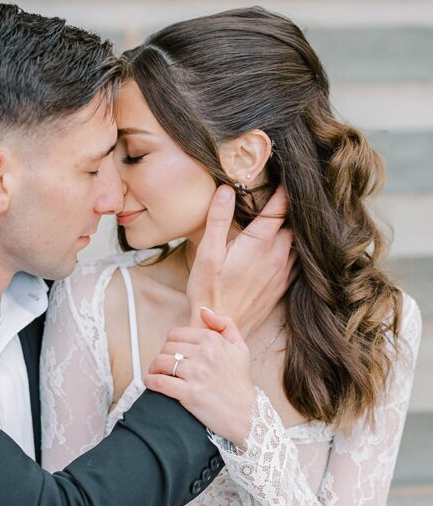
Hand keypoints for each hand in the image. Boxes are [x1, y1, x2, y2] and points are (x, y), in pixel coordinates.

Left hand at [145, 307, 255, 447]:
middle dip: (161, 357)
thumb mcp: (240, 348)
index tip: (171, 354)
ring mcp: (196, 374)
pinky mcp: (189, 393)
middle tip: (163, 367)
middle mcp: (205, 354)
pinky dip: (150, 381)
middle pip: (166, 348)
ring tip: (156, 374)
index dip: (170, 344)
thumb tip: (203, 311)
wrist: (247, 413)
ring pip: (160, 362)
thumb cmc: (240, 382)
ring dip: (153, 369)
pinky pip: (159, 382)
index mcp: (213, 340)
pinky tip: (151, 383)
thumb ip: (225, 324)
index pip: (176, 334)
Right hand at [186, 185, 294, 338]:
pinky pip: (297, 261)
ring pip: (297, 242)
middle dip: (289, 209)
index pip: (280, 207)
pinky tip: (286, 248)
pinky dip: (295, 250)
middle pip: (293, 222)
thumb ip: (217, 219)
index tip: (285, 177)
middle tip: (284, 197)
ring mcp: (283, 271)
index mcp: (259, 242)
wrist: (220, 328)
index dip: (284, 190)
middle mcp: (277, 254)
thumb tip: (226, 189)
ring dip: (293, 230)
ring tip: (287, 219)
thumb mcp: (207, 253)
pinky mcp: (283, 285)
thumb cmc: (209, 291)